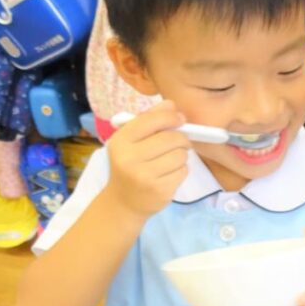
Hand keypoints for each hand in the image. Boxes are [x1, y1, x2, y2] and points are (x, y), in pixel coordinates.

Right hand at [104, 101, 190, 217]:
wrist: (124, 201)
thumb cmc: (130, 165)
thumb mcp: (131, 140)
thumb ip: (150, 120)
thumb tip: (172, 104)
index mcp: (121, 141)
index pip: (152, 121)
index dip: (171, 117)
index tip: (180, 119)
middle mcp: (130, 158)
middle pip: (172, 138)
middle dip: (181, 139)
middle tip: (180, 142)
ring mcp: (145, 176)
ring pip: (180, 155)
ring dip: (181, 156)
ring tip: (170, 160)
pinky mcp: (160, 190)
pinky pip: (183, 171)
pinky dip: (181, 170)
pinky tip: (169, 174)